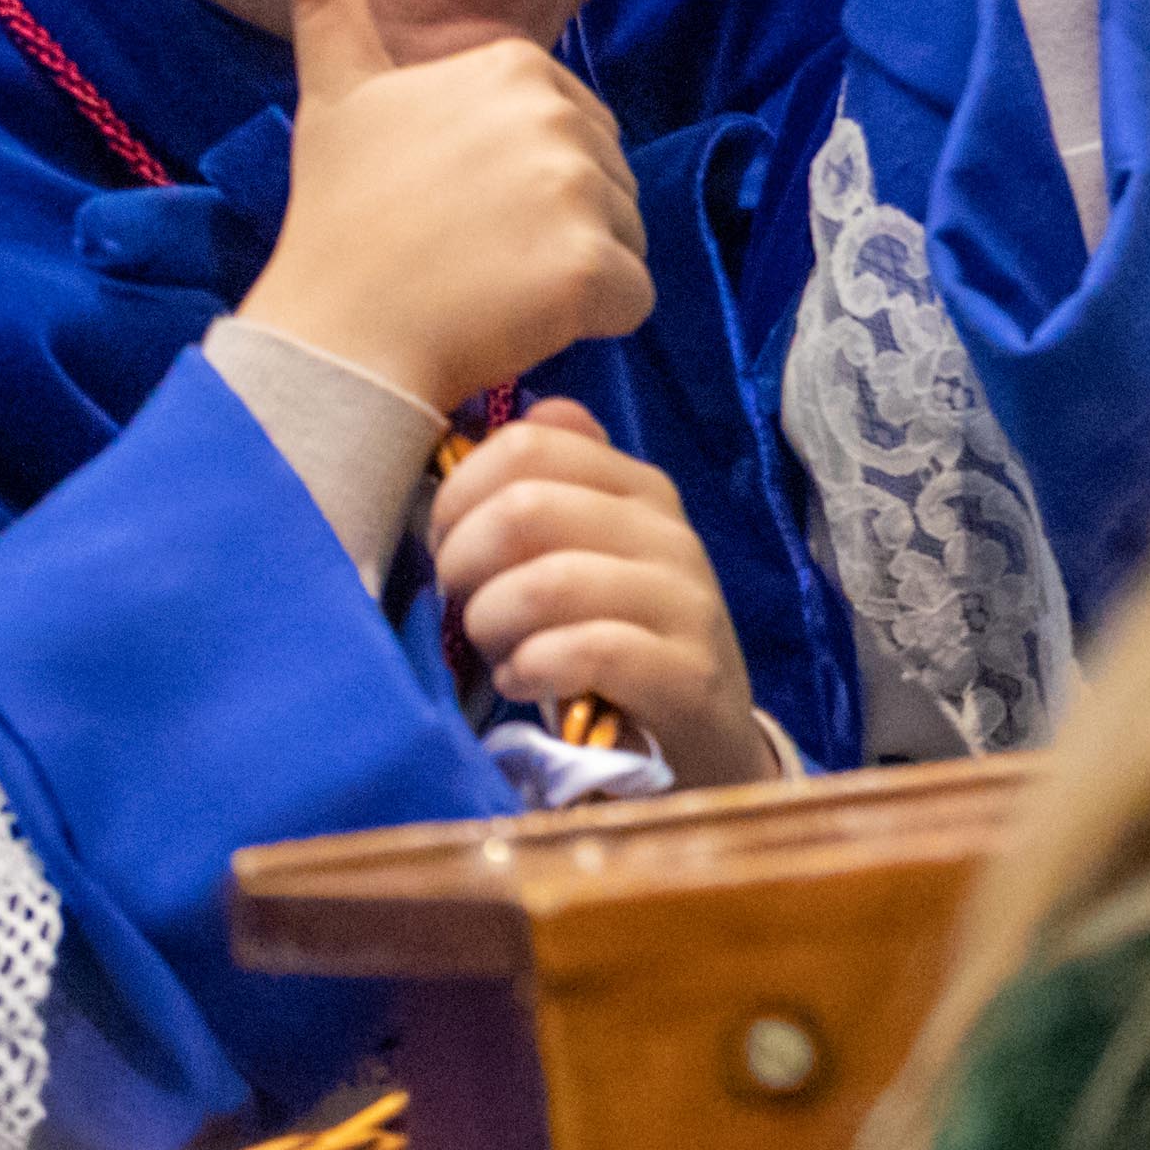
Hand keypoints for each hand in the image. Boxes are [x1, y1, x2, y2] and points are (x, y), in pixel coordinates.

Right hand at [229, 0, 653, 416]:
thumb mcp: (335, 96)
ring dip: (578, 270)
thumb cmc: (340, 216)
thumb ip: (328, 7)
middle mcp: (555, 115)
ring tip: (492, 282)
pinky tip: (523, 319)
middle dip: (560, 221)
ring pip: (628, 237)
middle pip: (612, 180)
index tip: (460, 201)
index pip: (578, 127)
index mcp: (514, 67)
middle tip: (473, 248)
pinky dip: (593, 320)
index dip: (527, 176)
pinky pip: (634, 297)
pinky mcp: (594, 268)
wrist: (337, 334)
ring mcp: (577, 191)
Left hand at [432, 400, 766, 783]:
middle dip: (465, 563)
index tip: (448, 544)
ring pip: (549, 581)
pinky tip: (526, 680)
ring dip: (494, 624)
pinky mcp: (689, 673)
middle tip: (463, 604)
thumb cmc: (615, 640)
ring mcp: (685, 601)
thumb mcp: (585, 554)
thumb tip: (538, 407)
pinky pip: (589, 649)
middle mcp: (667, 533)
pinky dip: (534, 668)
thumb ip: (555, 484)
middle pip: (525, 507)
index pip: (529, 443)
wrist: (701, 741)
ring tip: (497, 650)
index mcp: (637, 490)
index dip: (459, 494)